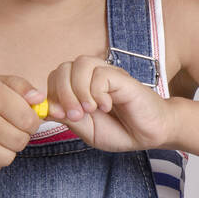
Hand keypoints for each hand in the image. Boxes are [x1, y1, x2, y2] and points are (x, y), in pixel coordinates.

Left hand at [44, 55, 173, 151]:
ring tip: (90, 110)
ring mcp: (108, 74)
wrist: (151, 133)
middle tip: (76, 116)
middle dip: (62, 94)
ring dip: (78, 91)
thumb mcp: (87, 130)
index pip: (54, 78)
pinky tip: (106, 106)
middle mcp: (92, 76)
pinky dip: (98, 93)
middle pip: (63, 68)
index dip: (51, 95)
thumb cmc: (121, 130)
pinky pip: (100, 74)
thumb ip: (68, 118)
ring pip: (80, 64)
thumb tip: (46, 108)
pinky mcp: (122, 78)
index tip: (62, 116)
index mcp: (80, 87)